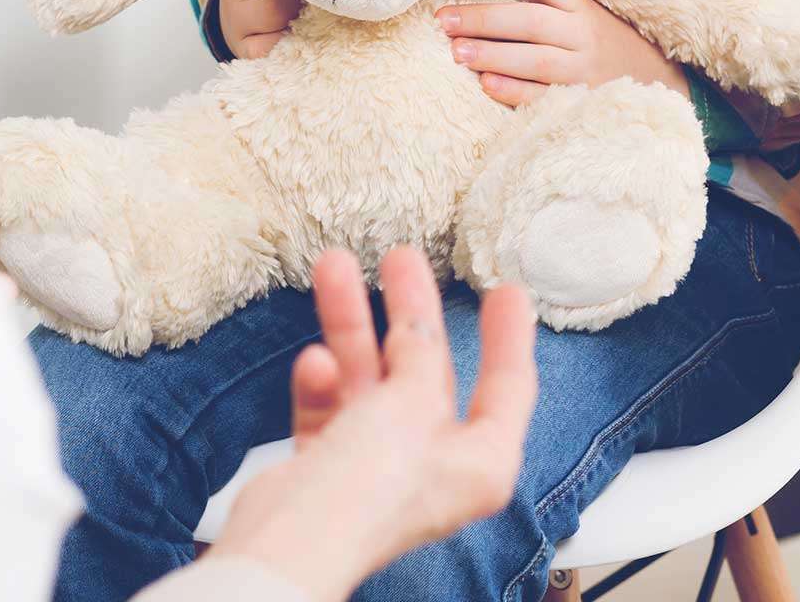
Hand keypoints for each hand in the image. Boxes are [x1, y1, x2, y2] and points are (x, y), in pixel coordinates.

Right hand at [209, 247, 536, 598]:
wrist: (292, 539)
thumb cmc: (368, 490)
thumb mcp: (409, 403)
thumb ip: (418, 354)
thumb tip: (418, 325)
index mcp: (480, 462)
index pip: (507, 386)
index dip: (508, 335)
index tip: (507, 290)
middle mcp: (435, 462)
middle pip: (428, 370)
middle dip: (410, 311)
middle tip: (402, 260)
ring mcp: (380, 461)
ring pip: (372, 377)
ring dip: (351, 325)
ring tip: (334, 266)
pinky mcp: (331, 462)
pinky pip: (331, 404)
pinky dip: (322, 382)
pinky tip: (313, 364)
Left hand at [439, 0, 688, 108]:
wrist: (658, 84)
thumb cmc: (599, 42)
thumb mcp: (578, 13)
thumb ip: (538, 0)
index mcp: (578, 5)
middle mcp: (583, 33)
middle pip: (530, 20)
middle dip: (483, 19)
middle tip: (443, 20)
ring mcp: (584, 69)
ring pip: (536, 59)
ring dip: (493, 55)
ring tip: (456, 52)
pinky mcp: (581, 100)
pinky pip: (545, 96)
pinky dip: (515, 90)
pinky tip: (486, 84)